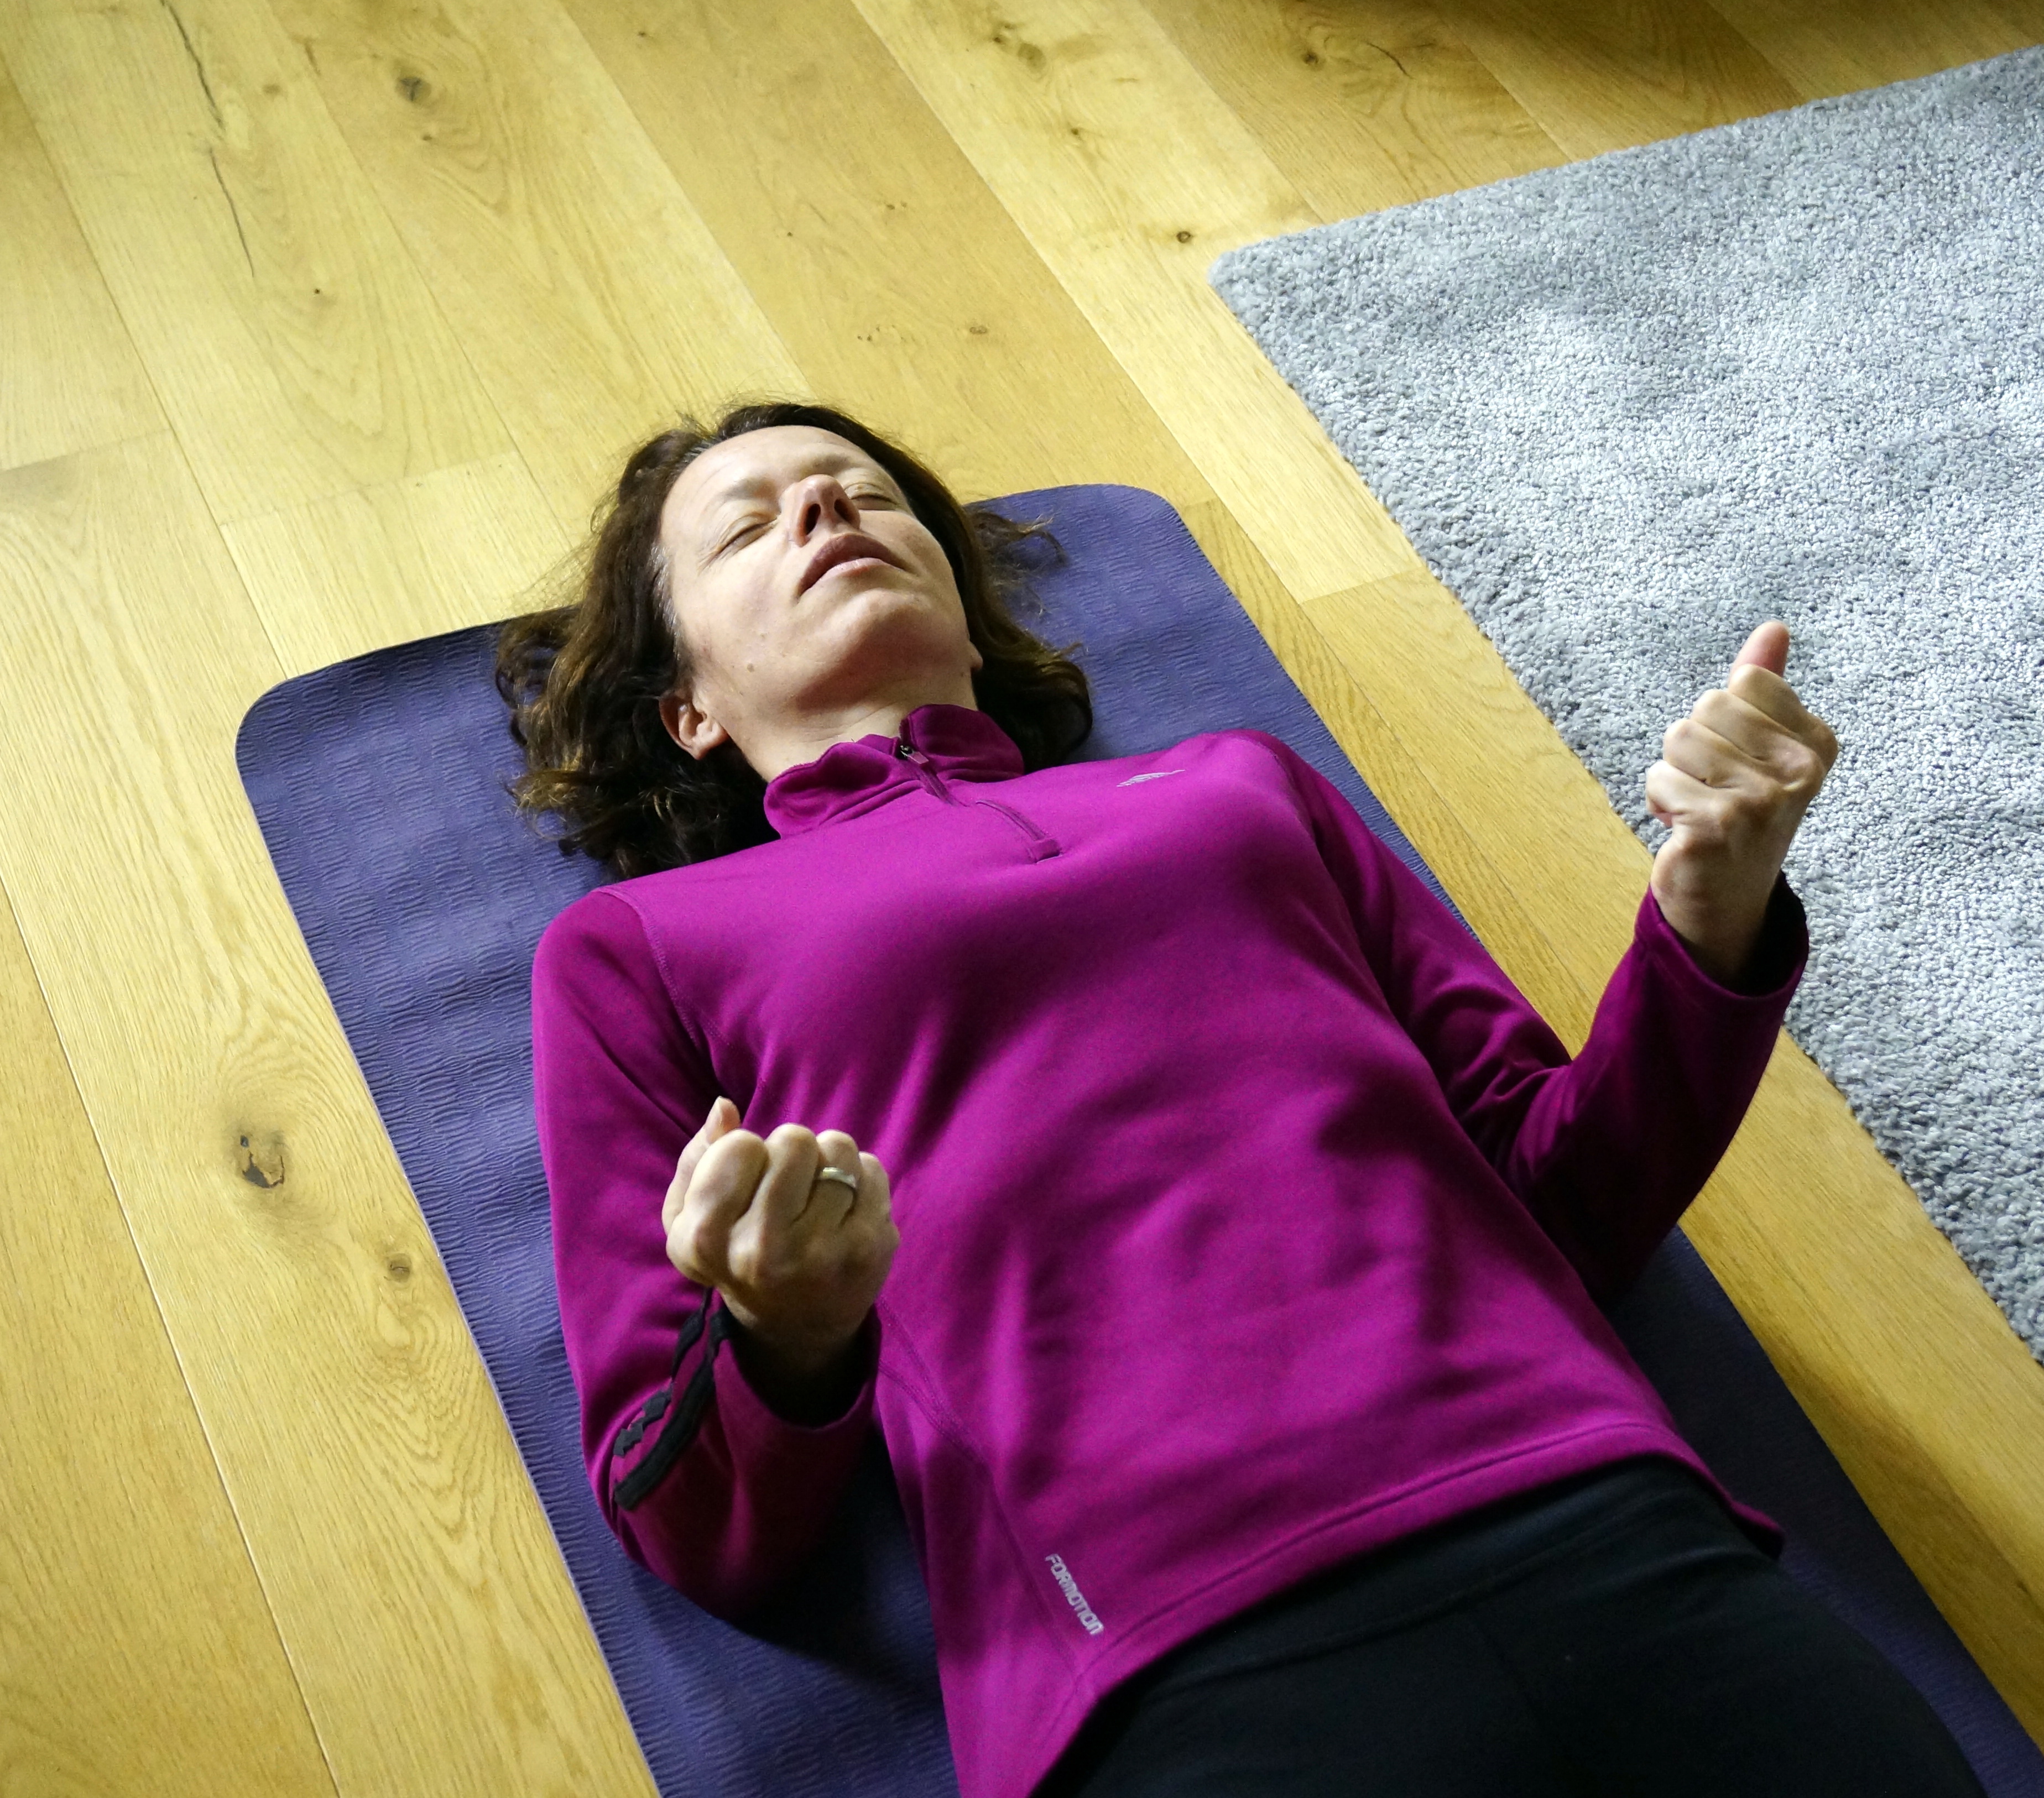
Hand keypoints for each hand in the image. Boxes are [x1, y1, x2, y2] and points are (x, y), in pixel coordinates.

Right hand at [662, 1097, 897, 1403]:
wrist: (795, 1326)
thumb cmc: (738, 1254)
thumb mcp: (691, 1216)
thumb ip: (697, 1157)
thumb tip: (725, 1107)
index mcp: (705, 1239)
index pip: (739, 1145)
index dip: (748, 1154)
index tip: (749, 1188)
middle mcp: (760, 1251)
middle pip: (793, 1139)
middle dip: (792, 1154)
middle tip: (789, 1192)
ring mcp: (818, 1253)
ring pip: (838, 1146)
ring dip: (830, 1161)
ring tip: (818, 1199)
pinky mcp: (866, 1249)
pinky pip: (871, 1168)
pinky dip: (862, 1179)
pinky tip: (846, 1212)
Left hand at [1646, 621, 1838, 986]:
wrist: (1726, 896)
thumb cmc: (1738, 810)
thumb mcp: (1757, 744)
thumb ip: (1764, 686)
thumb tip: (1774, 628)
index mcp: (1816, 744)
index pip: (1745, 681)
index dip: (1723, 718)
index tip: (1738, 759)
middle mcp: (1799, 771)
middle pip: (1707, 706)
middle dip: (1694, 745)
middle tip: (1714, 788)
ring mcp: (1762, 800)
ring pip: (1679, 740)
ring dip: (1674, 774)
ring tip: (1698, 806)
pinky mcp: (1719, 825)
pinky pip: (1659, 779)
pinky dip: (1659, 802)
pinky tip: (1685, 830)